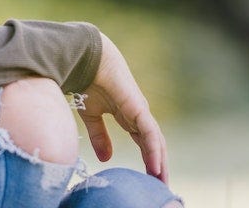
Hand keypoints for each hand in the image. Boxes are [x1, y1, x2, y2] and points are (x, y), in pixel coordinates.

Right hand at [77, 33, 169, 183]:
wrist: (86, 61)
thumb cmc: (88, 83)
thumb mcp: (92, 117)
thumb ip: (100, 136)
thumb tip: (106, 159)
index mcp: (129, 116)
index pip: (144, 142)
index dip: (149, 160)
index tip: (151, 178)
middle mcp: (138, 115)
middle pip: (154, 144)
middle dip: (159, 165)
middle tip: (161, 186)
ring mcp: (140, 111)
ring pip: (156, 141)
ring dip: (160, 162)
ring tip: (162, 181)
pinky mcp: (138, 108)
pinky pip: (150, 133)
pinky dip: (153, 150)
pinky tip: (156, 166)